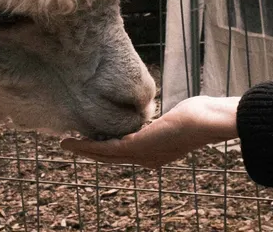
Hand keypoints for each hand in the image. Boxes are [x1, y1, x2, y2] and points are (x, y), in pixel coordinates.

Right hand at [60, 96, 240, 168]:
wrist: (205, 123)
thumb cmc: (199, 116)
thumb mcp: (178, 118)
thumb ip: (166, 119)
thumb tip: (166, 114)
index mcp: (156, 153)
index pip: (127, 152)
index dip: (107, 147)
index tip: (94, 139)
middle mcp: (147, 159)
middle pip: (112, 158)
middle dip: (91, 152)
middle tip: (72, 145)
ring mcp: (142, 155)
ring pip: (105, 155)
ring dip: (84, 150)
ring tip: (67, 144)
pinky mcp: (137, 147)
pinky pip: (107, 148)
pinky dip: (89, 146)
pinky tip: (76, 141)